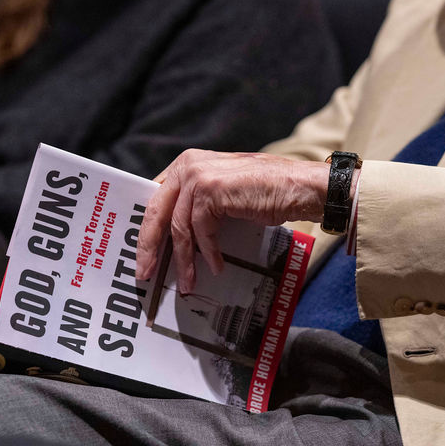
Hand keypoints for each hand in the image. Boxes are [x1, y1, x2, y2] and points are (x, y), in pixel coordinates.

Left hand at [135, 150, 329, 292]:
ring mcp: (199, 176)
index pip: (156, 198)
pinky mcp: (211, 191)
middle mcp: (189, 165)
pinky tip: (216, 267)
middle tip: (144, 273)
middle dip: (148, 247)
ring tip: (187, 283)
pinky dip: (208, 253)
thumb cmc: (267, 193)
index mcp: (187, 163)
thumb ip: (198, 204)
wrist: (301, 187)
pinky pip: (200, 231)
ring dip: (184, 260)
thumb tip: (176, 237)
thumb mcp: (224, 194)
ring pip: (178, 227)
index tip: (143, 254)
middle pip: (156, 212)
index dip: (147, 228)